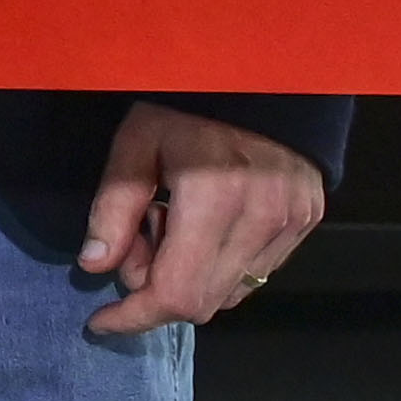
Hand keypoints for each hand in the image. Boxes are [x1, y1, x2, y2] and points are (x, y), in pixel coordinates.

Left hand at [78, 101, 325, 333]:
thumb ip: (114, 207)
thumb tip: (94, 266)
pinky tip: (204, 227)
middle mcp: (261, 222)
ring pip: (231, 293)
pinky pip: (257, 273)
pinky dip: (219, 268)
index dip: (134, 317)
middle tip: (134, 244)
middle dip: (155, 291)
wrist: (264, 79)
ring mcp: (291, 225)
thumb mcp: (136, 143)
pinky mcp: (306, 223)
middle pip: (202, 302)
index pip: (175, 292)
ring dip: (189, 279)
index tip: (100, 321)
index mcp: (214, 200)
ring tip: (170, 225)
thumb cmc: (187, 105)